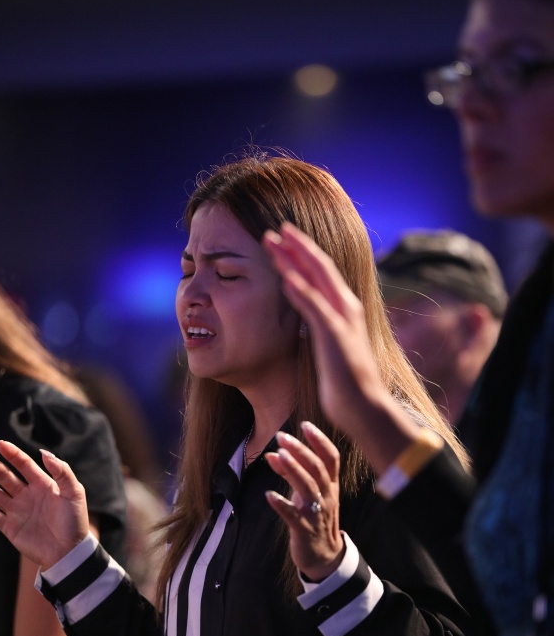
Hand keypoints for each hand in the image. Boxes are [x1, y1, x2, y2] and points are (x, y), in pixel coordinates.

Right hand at [0, 440, 89, 568]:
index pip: (23, 465)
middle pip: (4, 476)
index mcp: (43, 485)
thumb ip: (62, 471)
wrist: (70, 552)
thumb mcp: (74, 492)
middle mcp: (27, 496)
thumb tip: (44, 453)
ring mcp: (18, 511)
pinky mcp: (11, 528)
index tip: (0, 444)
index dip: (12, 454)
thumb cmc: (75, 521)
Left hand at [263, 223, 418, 471]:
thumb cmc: (347, 384)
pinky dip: (299, 287)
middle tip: (274, 228)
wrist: (364, 407)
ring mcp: (340, 318)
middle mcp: (346, 307)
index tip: (284, 239)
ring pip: (314, 278)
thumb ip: (321, 331)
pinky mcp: (333, 333)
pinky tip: (283, 274)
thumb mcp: (331, 350)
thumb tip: (307, 323)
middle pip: (318, 266)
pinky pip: (313, 304)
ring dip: (291, 258)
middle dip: (296, 245)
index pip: (323, 273)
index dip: (304, 253)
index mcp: (345, 310)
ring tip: (270, 240)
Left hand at [265, 421, 343, 581]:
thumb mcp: (305, 494)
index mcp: (330, 485)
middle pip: (317, 468)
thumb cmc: (313, 518)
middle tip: (282, 436)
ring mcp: (317, 513)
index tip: (305, 424)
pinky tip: (269, 495)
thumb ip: (290, 473)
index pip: (331, 458)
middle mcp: (327, 496)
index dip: (319, 440)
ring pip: (307, 487)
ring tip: (278, 455)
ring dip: (293, 470)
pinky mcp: (304, 529)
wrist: (324, 557)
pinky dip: (281, 504)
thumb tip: (272, 454)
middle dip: (300, 450)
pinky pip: (293, 515)